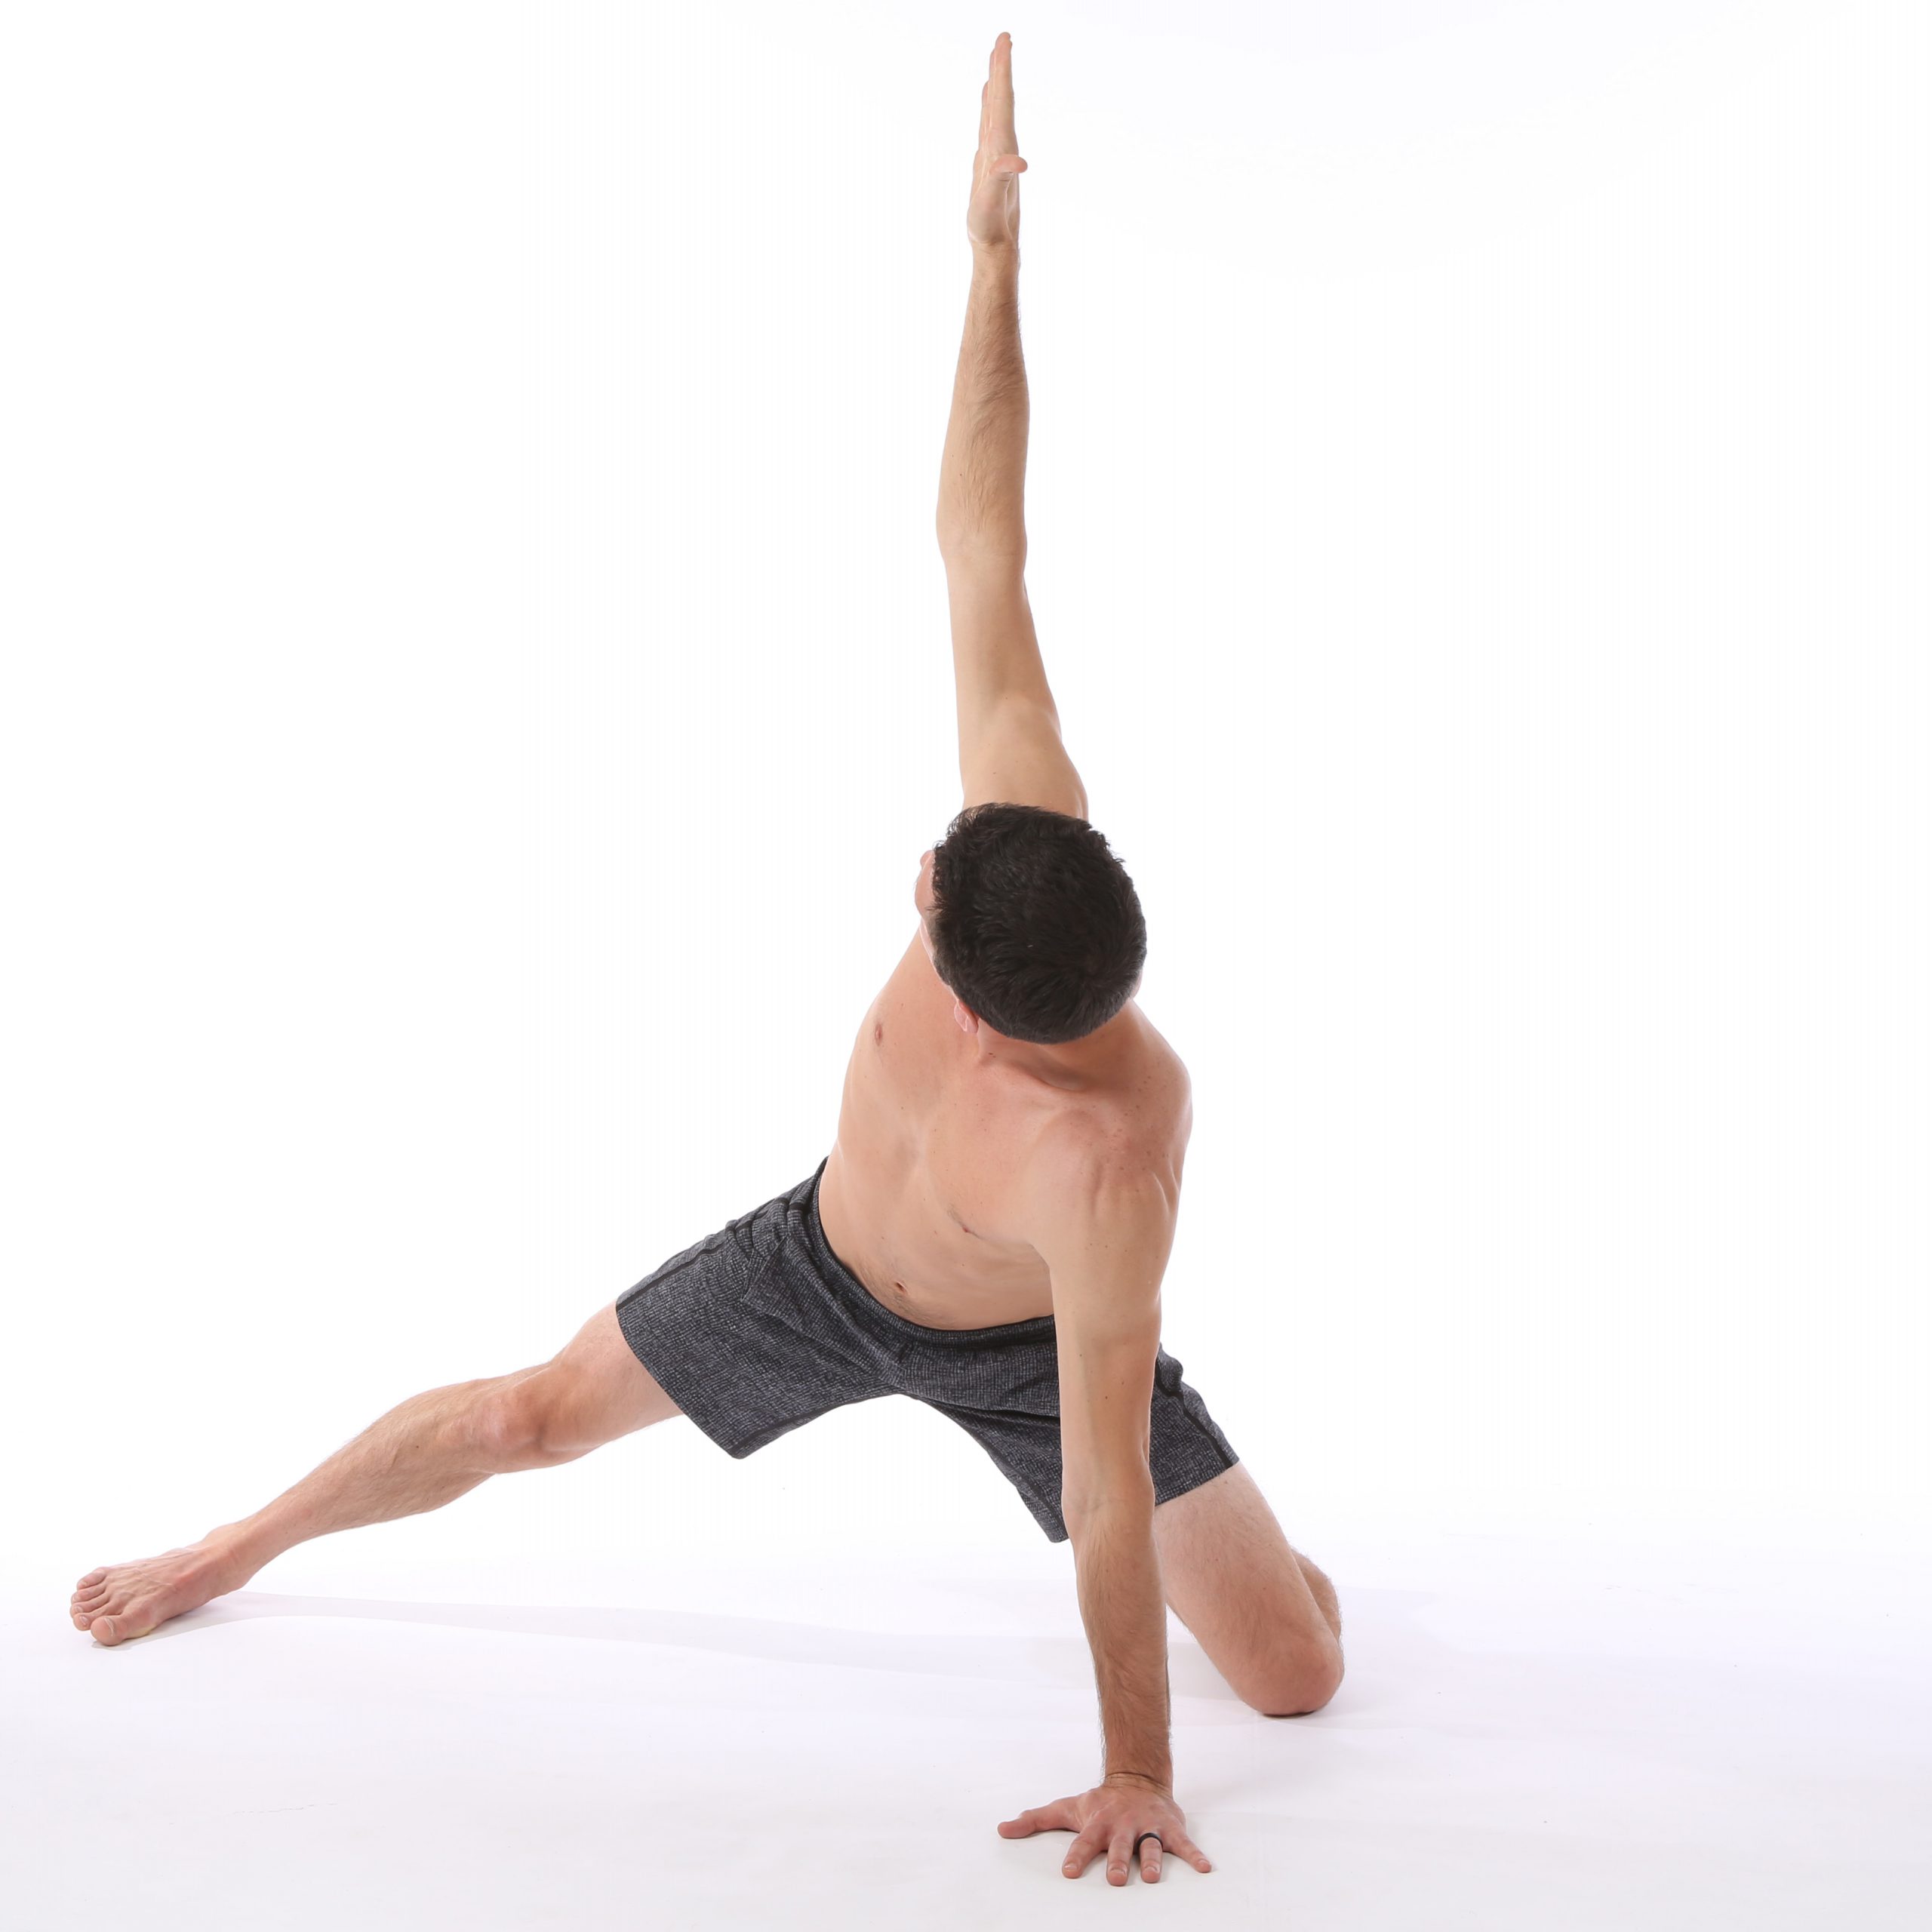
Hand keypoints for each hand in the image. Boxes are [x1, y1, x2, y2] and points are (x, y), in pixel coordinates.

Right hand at [967, 31, 1026, 249]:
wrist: (995, 245)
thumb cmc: (990, 227)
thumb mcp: (992, 204)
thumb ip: (1001, 179)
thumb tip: (1017, 162)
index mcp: (1002, 146)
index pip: (1002, 101)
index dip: (1003, 71)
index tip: (1005, 41)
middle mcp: (1002, 145)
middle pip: (1001, 99)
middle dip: (1001, 68)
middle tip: (1003, 37)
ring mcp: (995, 152)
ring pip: (996, 109)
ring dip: (996, 83)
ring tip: (996, 59)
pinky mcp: (989, 160)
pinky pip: (988, 123)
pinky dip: (987, 105)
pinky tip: (986, 96)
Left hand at [997, 1774, 1212, 1884]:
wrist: (1137, 1778)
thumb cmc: (1099, 1803)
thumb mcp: (1068, 1808)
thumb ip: (1036, 1820)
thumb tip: (1002, 1829)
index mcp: (1098, 1823)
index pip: (1085, 1842)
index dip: (1077, 1856)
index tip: (1070, 1872)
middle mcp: (1123, 1825)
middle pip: (1119, 1846)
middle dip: (1117, 1860)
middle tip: (1115, 1879)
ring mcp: (1147, 1826)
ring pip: (1150, 1846)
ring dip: (1151, 1861)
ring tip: (1151, 1879)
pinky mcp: (1169, 1828)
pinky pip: (1184, 1844)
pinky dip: (1194, 1855)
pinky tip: (1205, 1869)